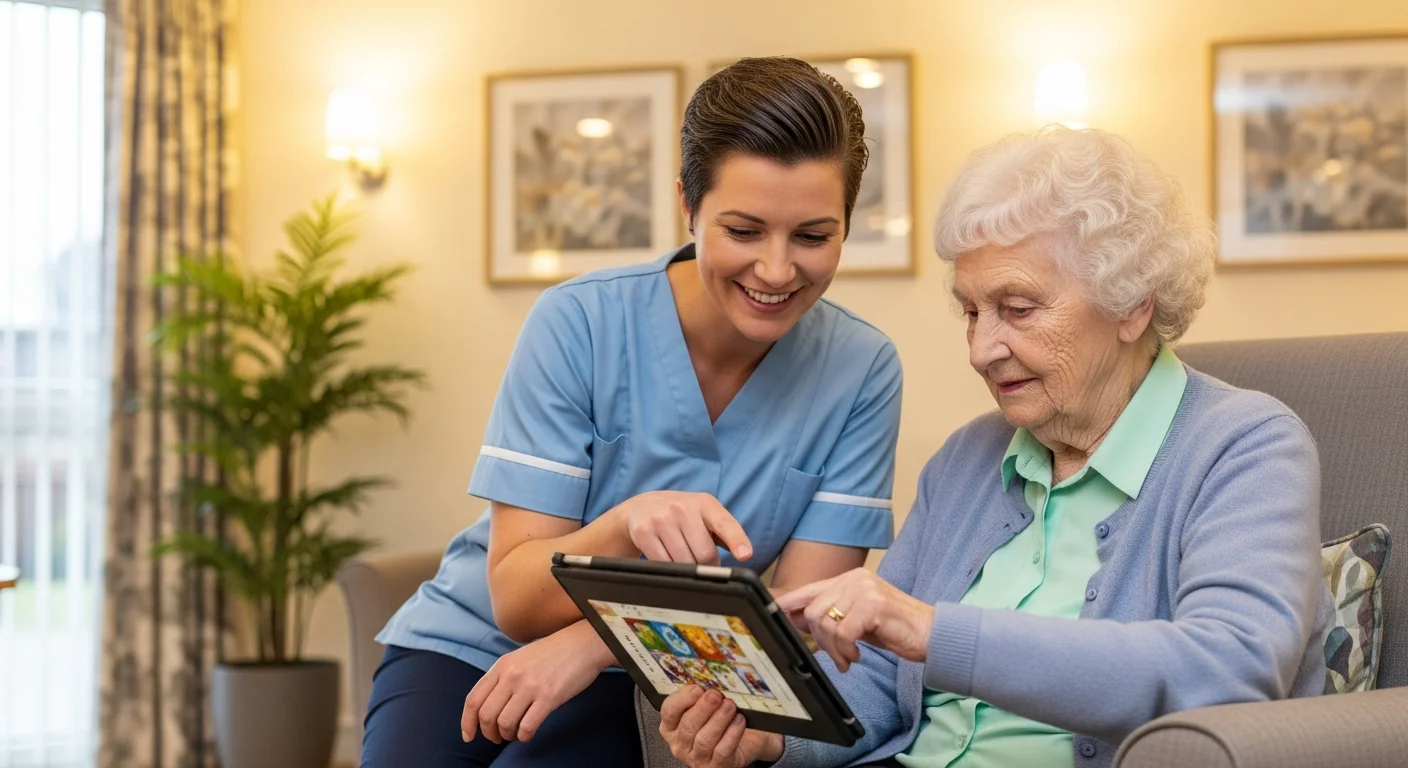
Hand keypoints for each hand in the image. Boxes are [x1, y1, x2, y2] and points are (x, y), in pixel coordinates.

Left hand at [460, 620, 612, 742]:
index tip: (469, 736)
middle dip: (489, 733)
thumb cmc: (554, 653)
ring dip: (507, 735)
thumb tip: (489, 707)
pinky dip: (524, 736)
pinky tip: (529, 732)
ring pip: (505, 723)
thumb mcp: (521, 658)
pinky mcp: (549, 697)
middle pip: (486, 715)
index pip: (473, 700)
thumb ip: (503, 678)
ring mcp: (530, 686)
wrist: (584, 643)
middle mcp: (512, 675)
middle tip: (498, 737)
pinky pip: (527, 727)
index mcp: (502, 665)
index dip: (467, 723)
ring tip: (515, 734)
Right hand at [612, 491, 751, 563]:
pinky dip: (667, 568)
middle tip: (698, 559)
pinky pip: (663, 564)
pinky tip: (664, 555)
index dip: (737, 540)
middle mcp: (683, 507)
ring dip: (685, 568)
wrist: (639, 507)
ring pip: (684, 563)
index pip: (725, 523)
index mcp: (705, 503)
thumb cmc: (679, 515)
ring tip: (679, 554)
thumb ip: (723, 532)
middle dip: (705, 565)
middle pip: (705, 555)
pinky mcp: (644, 532)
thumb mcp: (702, 515)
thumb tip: (743, 554)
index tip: (745, 555)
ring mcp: (662, 519)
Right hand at [659, 686, 782, 766]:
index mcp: (671, 726)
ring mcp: (697, 758)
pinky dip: (731, 734)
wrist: (743, 742)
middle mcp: (680, 744)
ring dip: (718, 720)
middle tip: (716, 695)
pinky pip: (722, 750)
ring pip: (704, 739)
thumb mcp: (706, 707)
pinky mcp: (716, 766)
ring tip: (730, 705)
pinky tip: (739, 721)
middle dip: (703, 708)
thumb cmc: (719, 720)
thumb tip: (708, 675)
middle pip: (688, 725)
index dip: (682, 699)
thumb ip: (701, 694)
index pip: (669, 711)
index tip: (696, 688)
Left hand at [775, 568, 933, 671]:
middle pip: (813, 609)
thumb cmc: (896, 628)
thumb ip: (831, 616)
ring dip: (833, 649)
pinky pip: (843, 633)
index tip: (775, 614)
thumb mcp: (858, 621)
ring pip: (826, 622)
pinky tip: (857, 656)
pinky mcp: (873, 605)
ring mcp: (864, 589)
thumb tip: (797, 619)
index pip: (811, 589)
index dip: (790, 603)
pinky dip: (846, 651)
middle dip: (818, 639)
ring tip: (848, 659)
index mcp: (850, 578)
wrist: (932, 633)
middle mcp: (855, 578)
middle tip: (837, 656)